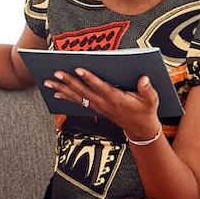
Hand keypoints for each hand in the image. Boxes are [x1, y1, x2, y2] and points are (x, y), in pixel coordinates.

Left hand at [45, 68, 161, 139]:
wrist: (140, 129)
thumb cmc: (145, 111)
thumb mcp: (151, 100)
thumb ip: (147, 89)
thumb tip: (144, 78)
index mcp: (116, 98)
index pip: (100, 87)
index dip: (89, 78)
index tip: (79, 70)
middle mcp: (103, 103)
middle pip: (83, 91)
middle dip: (69, 82)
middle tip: (56, 73)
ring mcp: (98, 107)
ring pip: (77, 97)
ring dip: (62, 89)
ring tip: (48, 82)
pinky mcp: (95, 108)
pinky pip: (78, 102)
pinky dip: (66, 97)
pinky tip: (55, 92)